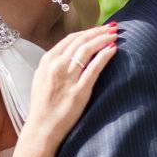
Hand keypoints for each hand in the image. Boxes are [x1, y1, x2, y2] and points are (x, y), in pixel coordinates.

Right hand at [21, 22, 119, 147]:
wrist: (42, 128)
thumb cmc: (44, 105)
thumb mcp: (43, 78)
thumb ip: (56, 64)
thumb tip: (73, 51)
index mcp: (47, 61)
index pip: (71, 39)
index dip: (88, 31)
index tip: (100, 29)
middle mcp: (56, 66)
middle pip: (81, 41)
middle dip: (98, 32)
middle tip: (112, 27)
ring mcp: (67, 78)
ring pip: (87, 50)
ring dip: (103, 39)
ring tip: (115, 35)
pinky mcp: (78, 91)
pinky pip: (94, 68)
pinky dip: (104, 56)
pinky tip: (113, 49)